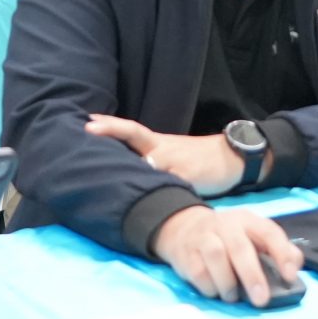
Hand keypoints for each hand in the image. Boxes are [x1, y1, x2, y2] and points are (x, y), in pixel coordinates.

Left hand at [85, 115, 243, 194]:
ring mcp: (175, 161)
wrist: (230, 158)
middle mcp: (163, 148)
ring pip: (148, 162)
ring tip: (101, 168)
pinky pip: (168, 183)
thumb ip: (149, 159)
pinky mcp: (188, 176)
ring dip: (129, 166)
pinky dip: (155, 189)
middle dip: (112, 130)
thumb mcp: (171, 153)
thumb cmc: (195, 158)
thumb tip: (121, 168)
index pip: (131, 130)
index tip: (87, 119)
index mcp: (158, 143)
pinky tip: (140, 199)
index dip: (110, 125)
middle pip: (135, 135)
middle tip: (88, 126)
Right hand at [150, 207, 303, 307]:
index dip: (282, 253)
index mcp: (248, 221)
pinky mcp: (186, 253)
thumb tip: (296, 264)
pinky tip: (215, 292)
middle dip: (252, 275)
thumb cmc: (228, 237)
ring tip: (233, 297)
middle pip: (239, 247)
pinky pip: (197, 272)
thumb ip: (277, 249)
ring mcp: (203, 237)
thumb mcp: (253, 236)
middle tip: (261, 299)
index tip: (290, 276)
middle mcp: (226, 225)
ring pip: (215, 256)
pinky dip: (209, 287)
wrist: (184, 227)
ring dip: (227, 282)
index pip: (269, 231)